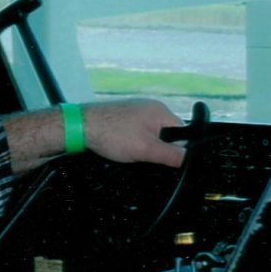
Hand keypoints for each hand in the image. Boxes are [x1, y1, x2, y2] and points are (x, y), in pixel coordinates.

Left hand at [4, 97, 187, 175]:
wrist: (79, 126)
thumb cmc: (112, 135)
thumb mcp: (146, 149)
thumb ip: (170, 155)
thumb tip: (190, 158)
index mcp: (160, 111)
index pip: (182, 133)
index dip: (178, 150)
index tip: (168, 163)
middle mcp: (150, 108)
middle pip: (166, 135)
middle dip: (158, 150)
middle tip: (145, 159)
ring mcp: (135, 112)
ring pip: (150, 136)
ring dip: (144, 148)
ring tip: (131, 153)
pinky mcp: (123, 118)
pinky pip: (137, 134)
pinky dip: (133, 143)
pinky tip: (122, 149)